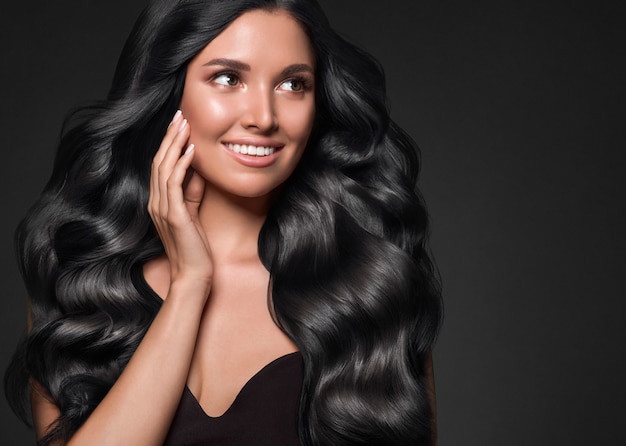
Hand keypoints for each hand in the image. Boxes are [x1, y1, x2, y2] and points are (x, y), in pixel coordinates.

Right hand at [148, 110, 212, 292]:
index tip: (178, 124)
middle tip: (179, 115)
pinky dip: (182, 164)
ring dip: (175, 144)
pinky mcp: (173, 215)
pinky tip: (191, 150)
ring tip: (184, 124)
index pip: (160, 166)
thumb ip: (192, 192)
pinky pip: (174, 183)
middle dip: (169, 136)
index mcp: (159, 202)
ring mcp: (162, 208)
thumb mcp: (193, 213)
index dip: (168, 144)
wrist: (194, 275)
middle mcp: (155, 203)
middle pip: (159, 161)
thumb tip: (197, 169)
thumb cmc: (195, 247)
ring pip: (164, 168)